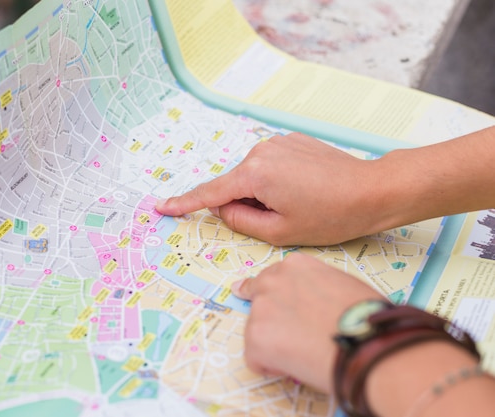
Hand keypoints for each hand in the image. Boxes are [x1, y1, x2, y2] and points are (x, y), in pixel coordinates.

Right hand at [156, 132, 389, 245]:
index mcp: (255, 175)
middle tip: (282, 218)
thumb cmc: (329, 217)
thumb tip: (222, 208)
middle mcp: (260, 151)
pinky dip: (276, 180)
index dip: (185, 203)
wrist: (372, 190)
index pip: (210, 193)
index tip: (162, 207)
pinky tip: (304, 188)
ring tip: (298, 203)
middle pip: (235, 185)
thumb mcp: (280, 231)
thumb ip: (241, 221)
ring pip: (253, 175)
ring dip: (263, 192)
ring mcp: (277, 142)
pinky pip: (270, 164)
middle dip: (246, 204)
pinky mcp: (291, 140)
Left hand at [230, 252, 382, 391]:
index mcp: (296, 266)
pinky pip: (255, 358)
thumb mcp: (343, 285)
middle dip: (270, 318)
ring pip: (257, 331)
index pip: (273, 277)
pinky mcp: (255, 337)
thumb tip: (312, 306)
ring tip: (306, 353)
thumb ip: (316, 288)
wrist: (368, 344)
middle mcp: (273, 281)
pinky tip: (297, 367)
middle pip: (258, 301)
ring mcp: (261, 308)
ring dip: (274, 344)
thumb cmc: (368, 319)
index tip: (272, 305)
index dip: (277, 296)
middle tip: (287, 337)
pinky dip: (271, 367)